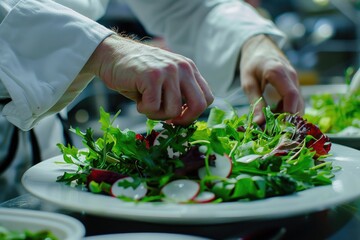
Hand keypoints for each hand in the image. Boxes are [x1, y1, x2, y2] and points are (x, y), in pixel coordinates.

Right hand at [85, 34, 213, 124]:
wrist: (112, 55)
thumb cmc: (138, 74)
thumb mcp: (166, 79)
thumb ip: (179, 93)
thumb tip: (187, 119)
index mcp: (189, 69)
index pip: (207, 98)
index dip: (194, 114)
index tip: (179, 118)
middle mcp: (183, 68)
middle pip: (199, 106)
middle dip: (183, 120)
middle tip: (168, 120)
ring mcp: (168, 71)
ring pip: (174, 111)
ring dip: (157, 114)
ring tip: (146, 102)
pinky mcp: (152, 76)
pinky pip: (153, 107)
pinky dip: (143, 109)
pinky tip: (137, 98)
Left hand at [239, 34, 303, 122]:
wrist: (260, 48)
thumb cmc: (252, 64)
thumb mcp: (248, 83)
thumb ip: (255, 102)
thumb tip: (259, 124)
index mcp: (278, 72)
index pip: (291, 96)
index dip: (288, 115)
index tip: (278, 130)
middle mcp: (292, 77)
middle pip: (298, 104)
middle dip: (288, 122)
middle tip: (273, 135)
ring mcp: (296, 82)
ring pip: (299, 106)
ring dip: (288, 120)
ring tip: (271, 129)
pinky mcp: (295, 87)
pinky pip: (296, 104)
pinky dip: (287, 114)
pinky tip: (275, 121)